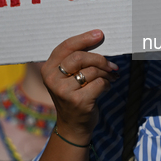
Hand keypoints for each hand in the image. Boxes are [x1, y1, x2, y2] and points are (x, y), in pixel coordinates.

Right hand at [41, 30, 118, 144]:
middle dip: (100, 59)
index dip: (84, 39)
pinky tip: (105, 88)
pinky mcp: (78, 101)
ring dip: (106, 73)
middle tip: (112, 65)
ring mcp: (64, 91)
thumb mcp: (67, 77)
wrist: (73, 126)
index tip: (99, 34)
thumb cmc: (74, 95)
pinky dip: (107, 84)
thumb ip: (76, 60)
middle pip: (80, 57)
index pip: (66, 47)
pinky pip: (99, 83)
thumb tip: (98, 38)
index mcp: (48, 69)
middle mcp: (52, 79)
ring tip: (110, 77)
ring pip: (92, 71)